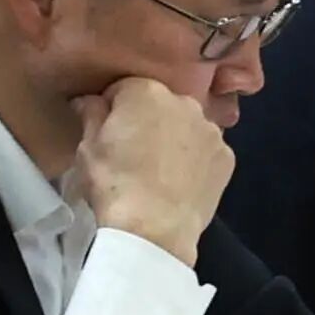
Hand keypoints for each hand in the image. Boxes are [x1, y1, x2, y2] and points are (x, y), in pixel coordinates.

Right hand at [64, 73, 232, 265]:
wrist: (154, 226)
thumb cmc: (114, 183)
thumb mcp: (87, 147)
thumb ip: (91, 114)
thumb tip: (89, 100)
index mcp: (146, 93)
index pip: (124, 88)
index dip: (112, 107)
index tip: (106, 129)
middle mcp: (186, 103)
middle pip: (161, 104)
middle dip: (147, 119)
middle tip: (131, 150)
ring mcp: (212, 130)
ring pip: (187, 125)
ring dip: (175, 137)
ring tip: (157, 169)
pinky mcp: (227, 157)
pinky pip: (206, 150)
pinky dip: (195, 160)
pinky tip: (179, 181)